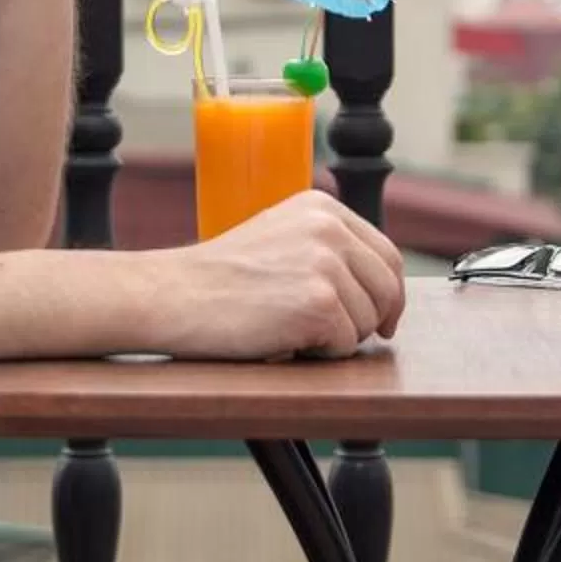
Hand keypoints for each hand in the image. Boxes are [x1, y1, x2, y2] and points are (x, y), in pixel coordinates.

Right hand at [150, 192, 407, 359]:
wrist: (172, 295)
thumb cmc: (217, 277)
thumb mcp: (279, 238)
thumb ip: (324, 248)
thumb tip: (378, 285)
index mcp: (323, 208)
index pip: (386, 255)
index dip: (388, 295)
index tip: (381, 319)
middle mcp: (329, 228)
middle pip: (387, 289)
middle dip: (369, 320)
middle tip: (333, 337)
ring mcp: (326, 264)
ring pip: (368, 321)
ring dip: (337, 338)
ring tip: (289, 329)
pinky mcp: (319, 303)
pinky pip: (345, 345)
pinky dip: (318, 353)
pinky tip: (282, 339)